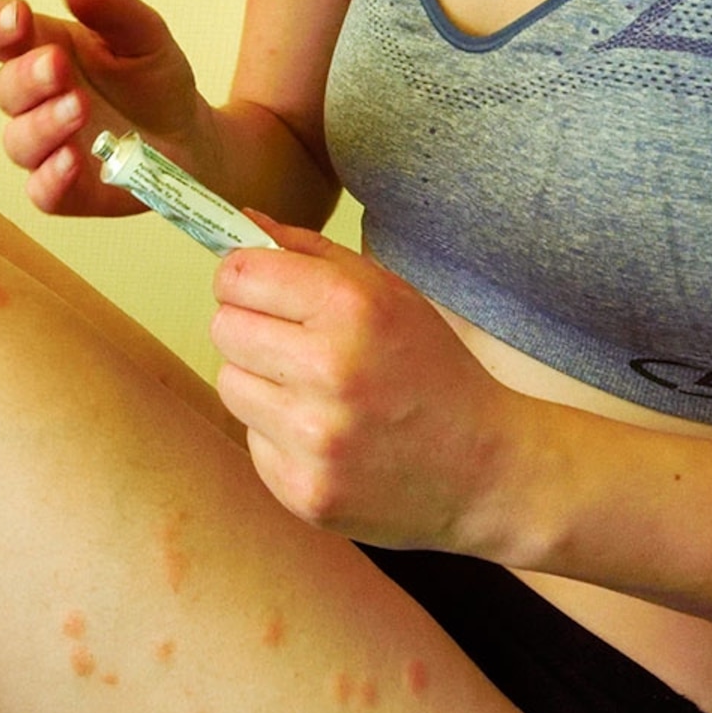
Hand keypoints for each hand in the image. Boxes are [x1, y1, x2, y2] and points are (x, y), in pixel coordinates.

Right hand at [0, 0, 207, 216]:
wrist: (190, 139)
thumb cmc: (154, 81)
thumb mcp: (145, 34)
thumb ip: (113, 8)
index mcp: (41, 50)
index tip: (18, 15)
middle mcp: (35, 100)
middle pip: (5, 88)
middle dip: (28, 75)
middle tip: (58, 64)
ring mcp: (47, 147)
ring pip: (19, 140)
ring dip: (44, 123)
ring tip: (79, 107)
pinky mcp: (65, 188)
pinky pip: (42, 190)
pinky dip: (52, 176)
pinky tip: (73, 159)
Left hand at [209, 222, 520, 551]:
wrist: (486, 469)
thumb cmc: (432, 371)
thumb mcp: (388, 294)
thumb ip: (309, 253)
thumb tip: (238, 223)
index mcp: (352, 308)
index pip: (238, 274)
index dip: (244, 278)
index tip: (262, 290)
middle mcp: (329, 371)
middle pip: (224, 327)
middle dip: (251, 328)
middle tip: (295, 343)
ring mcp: (315, 438)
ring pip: (230, 384)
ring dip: (261, 383)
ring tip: (315, 393)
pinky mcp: (303, 489)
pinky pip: (252, 439)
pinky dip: (278, 434)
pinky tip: (326, 435)